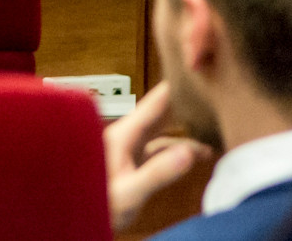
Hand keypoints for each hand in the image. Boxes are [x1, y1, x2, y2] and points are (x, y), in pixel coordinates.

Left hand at [103, 82, 212, 231]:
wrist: (77, 219)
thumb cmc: (96, 205)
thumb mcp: (129, 191)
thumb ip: (157, 172)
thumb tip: (188, 152)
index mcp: (122, 135)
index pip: (153, 104)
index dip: (173, 87)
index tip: (192, 71)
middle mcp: (126, 137)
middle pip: (160, 113)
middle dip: (183, 104)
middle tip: (207, 92)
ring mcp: (129, 151)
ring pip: (163, 132)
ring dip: (187, 131)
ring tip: (214, 132)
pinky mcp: (132, 165)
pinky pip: (161, 149)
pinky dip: (180, 150)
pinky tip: (196, 155)